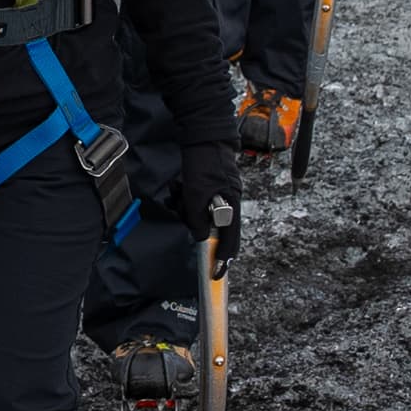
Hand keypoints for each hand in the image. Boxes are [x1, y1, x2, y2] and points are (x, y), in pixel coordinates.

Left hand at [179, 139, 240, 265]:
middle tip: (183, 208)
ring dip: (186, 207)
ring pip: (201, 214)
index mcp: (232, 208)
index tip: (216, 273)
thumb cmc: (205, 164)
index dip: (223, 259)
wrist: (205, 136)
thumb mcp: (196, 196)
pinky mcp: (210, 187)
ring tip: (179, 192)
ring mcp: (221, 194)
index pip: (230, 242)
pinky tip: (179, 186)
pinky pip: (196, 202)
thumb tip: (201, 238)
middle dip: (194, 222)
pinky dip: (185, 198)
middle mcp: (230, 203)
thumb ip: (198, 220)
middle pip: (213, 228)